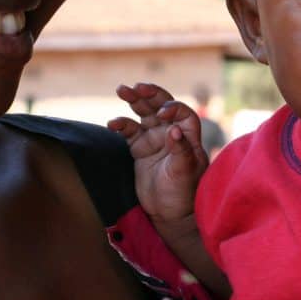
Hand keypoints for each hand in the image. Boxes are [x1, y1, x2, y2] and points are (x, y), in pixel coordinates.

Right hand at [108, 83, 208, 225]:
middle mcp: (171, 132)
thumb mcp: (185, 172)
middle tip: (137, 87)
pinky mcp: (139, 147)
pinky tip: (112, 123)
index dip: (173, 109)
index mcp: (188, 135)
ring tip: (122, 90)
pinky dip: (121, 125)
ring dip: (134, 100)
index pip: (182, 113)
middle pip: (161, 106)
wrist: (169, 213)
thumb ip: (180, 150)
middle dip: (150, 95)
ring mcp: (155, 138)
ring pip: (144, 113)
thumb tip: (174, 129)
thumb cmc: (184, 192)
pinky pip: (129, 131)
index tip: (162, 114)